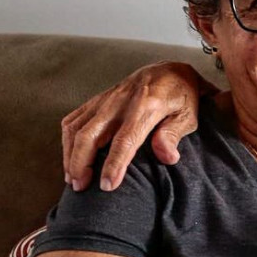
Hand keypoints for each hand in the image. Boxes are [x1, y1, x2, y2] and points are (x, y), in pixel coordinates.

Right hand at [62, 61, 210, 191]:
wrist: (170, 69)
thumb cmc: (182, 96)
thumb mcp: (188, 115)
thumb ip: (174, 135)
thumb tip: (167, 157)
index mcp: (146, 106)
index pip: (125, 140)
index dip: (114, 164)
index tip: (107, 186)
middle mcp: (120, 102)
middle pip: (90, 135)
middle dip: (80, 163)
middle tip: (80, 187)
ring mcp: (106, 99)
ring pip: (76, 127)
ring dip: (70, 154)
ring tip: (72, 178)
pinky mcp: (98, 99)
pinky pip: (74, 118)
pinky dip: (68, 139)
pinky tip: (70, 156)